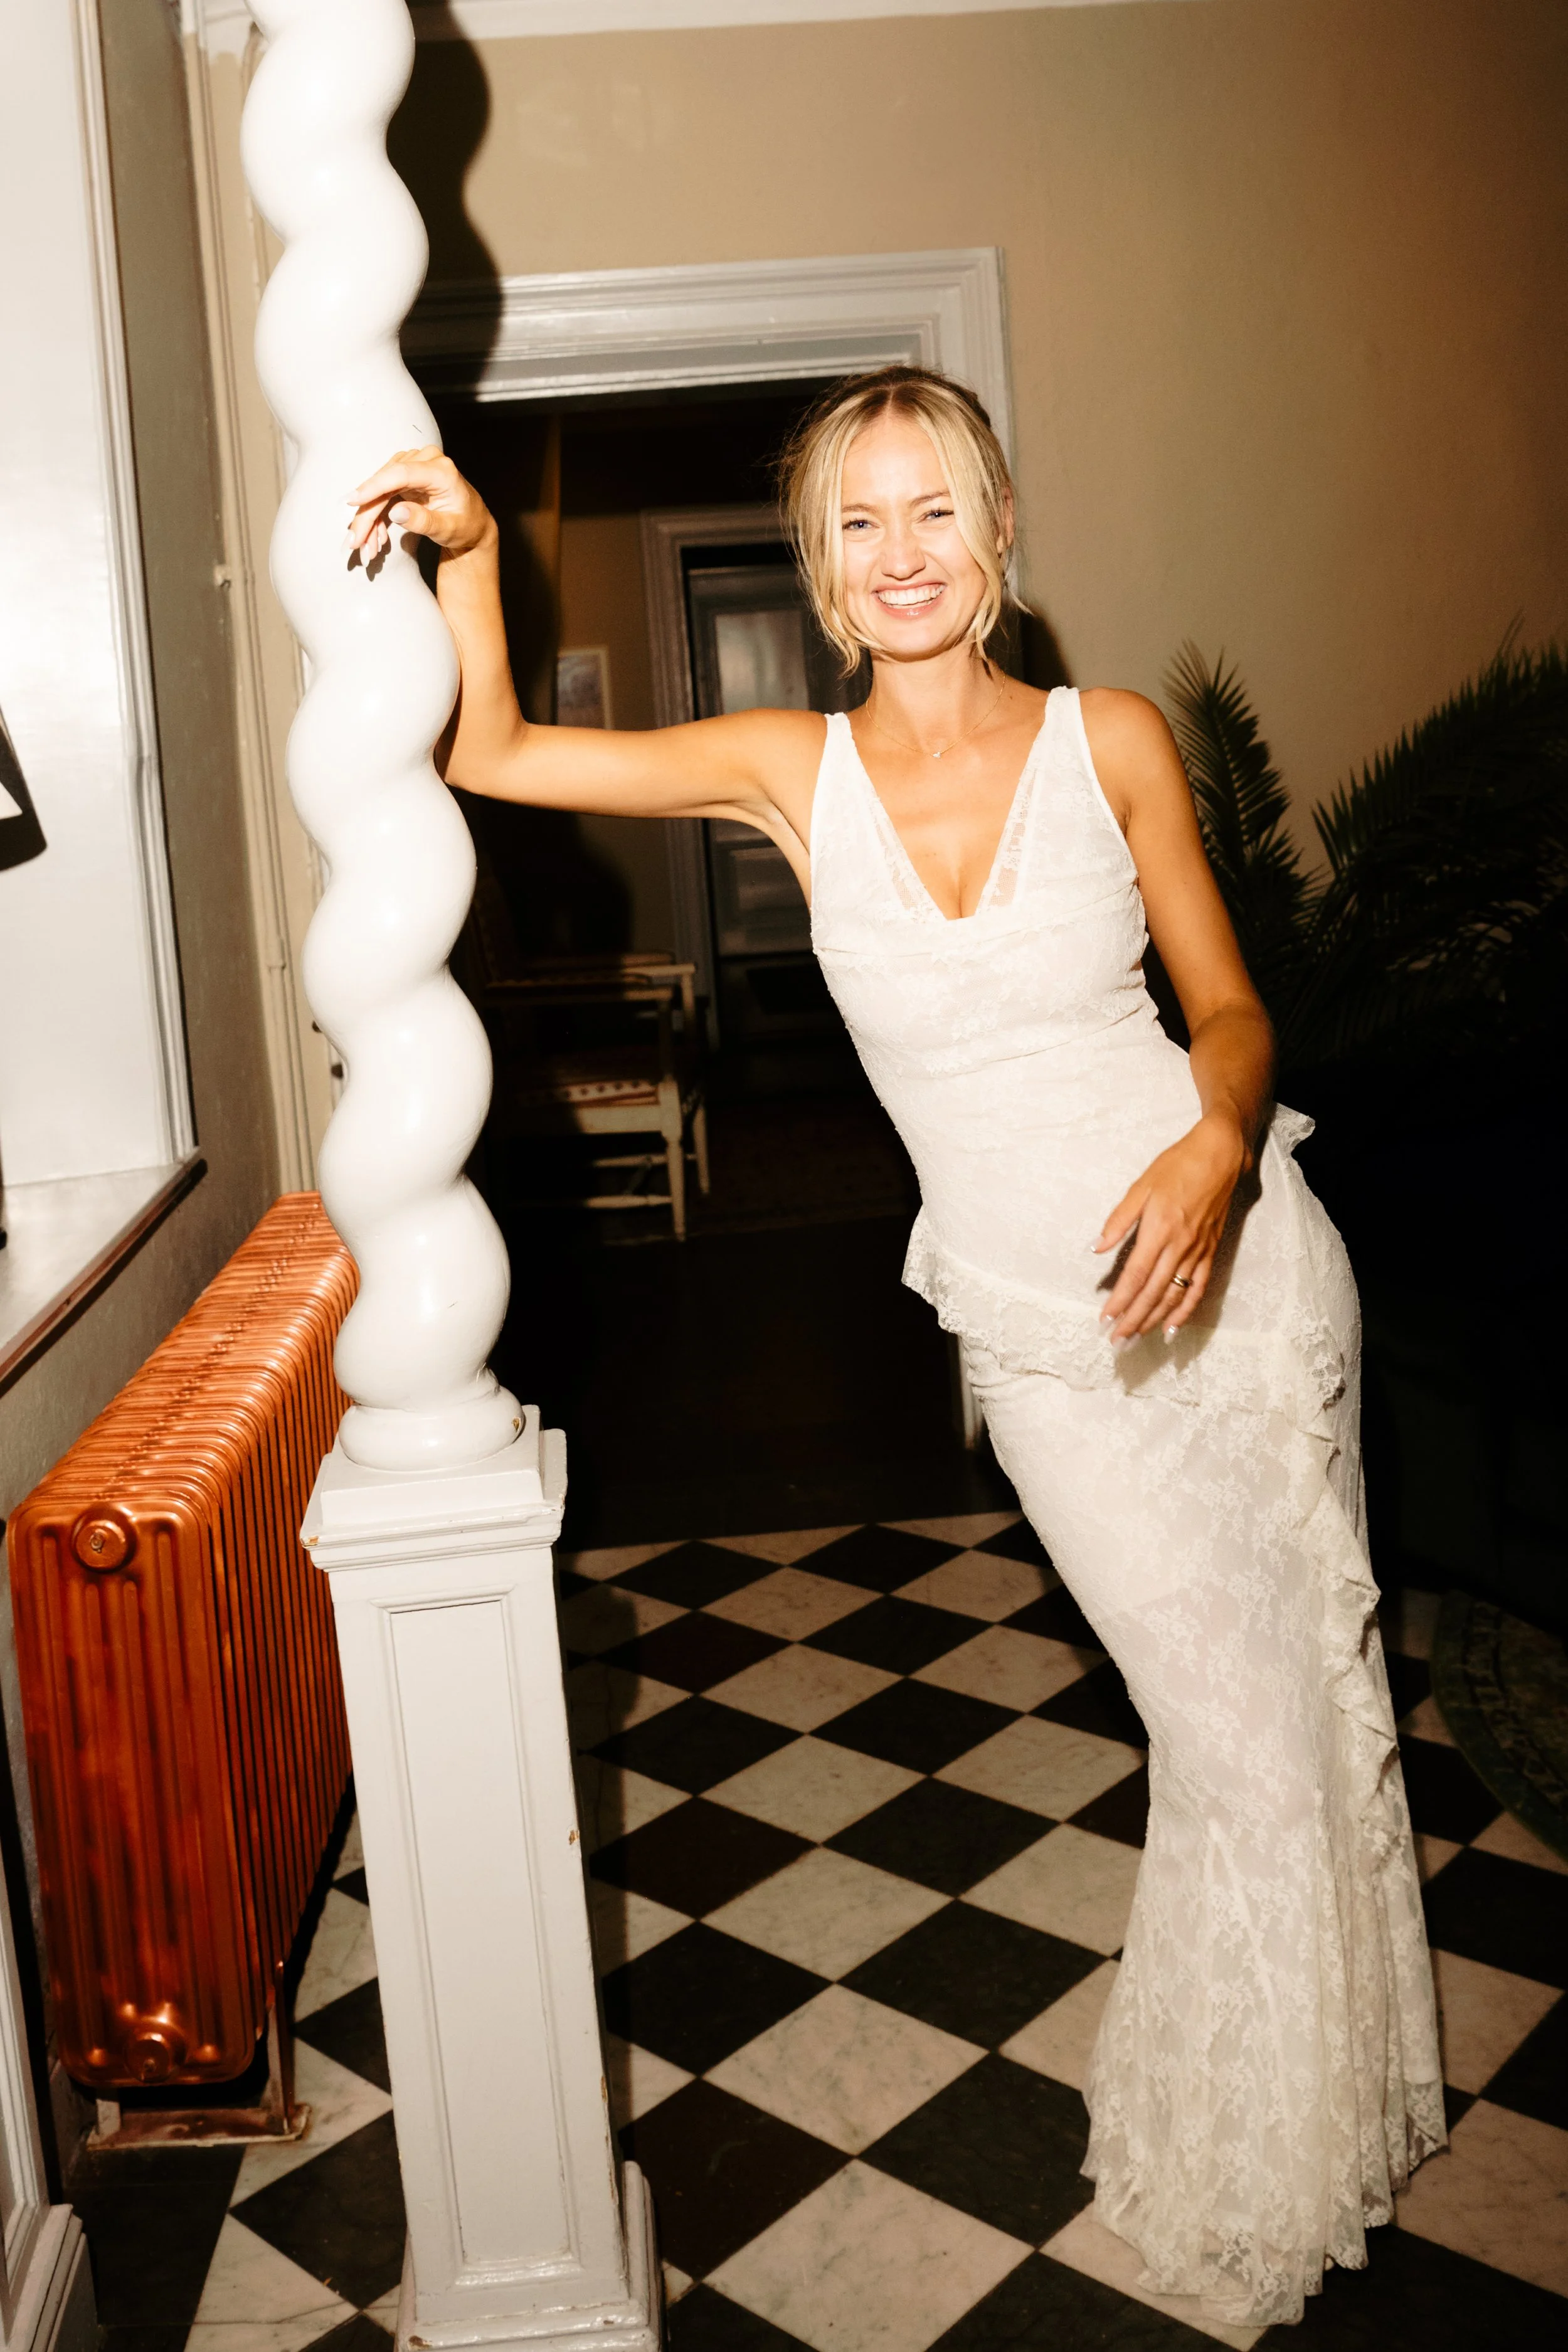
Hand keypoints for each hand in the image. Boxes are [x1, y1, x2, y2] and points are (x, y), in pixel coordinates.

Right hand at [347, 447, 494, 564]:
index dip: (375, 486)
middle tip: (356, 542)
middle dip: (368, 514)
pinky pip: (383, 493)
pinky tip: (376, 537)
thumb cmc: (466, 526)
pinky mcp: (406, 475)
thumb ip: (425, 521)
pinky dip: (376, 515)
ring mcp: (414, 465)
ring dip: (369, 518)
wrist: (473, 524)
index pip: (401, 473)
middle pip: (386, 483)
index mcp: (441, 471)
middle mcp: (426, 461)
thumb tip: (396, 512)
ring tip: (367, 546)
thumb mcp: (450, 530)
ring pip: (380, 489)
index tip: (354, 501)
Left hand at [1092, 1111, 1249, 1342]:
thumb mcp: (1141, 1187)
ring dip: (1155, 1319)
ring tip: (1138, 1337)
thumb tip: (1096, 1247)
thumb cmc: (1176, 1167)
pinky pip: (1198, 1287)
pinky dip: (1186, 1309)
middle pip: (1153, 1292)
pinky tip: (1173, 1326)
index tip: (1105, 1319)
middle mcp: (1179, 1246)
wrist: (1219, 1157)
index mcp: (1158, 1230)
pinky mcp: (1210, 1252)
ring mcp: (1197, 1252)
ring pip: (1174, 1295)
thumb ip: (1119, 1220)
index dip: (1119, 1301)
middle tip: (1117, 1340)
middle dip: (1133, 1319)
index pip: (1135, 1276)